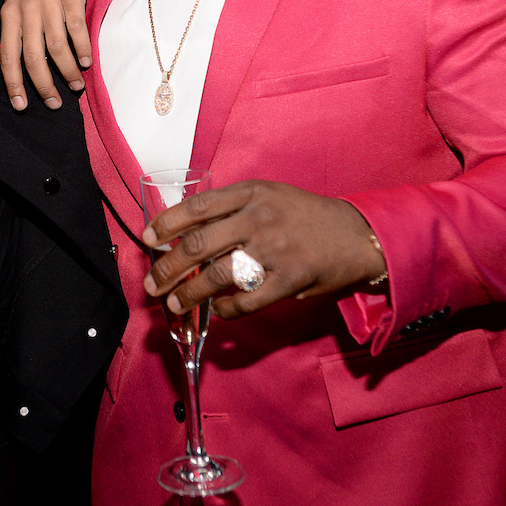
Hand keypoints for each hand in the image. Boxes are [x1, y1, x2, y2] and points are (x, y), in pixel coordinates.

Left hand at [0, 0, 89, 110]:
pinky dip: (82, 49)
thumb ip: (19, 30)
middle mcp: (26, 10)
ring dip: (67, 70)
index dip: (14, 84)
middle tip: (54, 102)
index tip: (21, 105)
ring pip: (56, 47)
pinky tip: (86, 61)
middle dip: (43, 85)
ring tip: (75, 84)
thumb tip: (26, 67)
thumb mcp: (16, 2)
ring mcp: (48, 2)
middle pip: (33, 57)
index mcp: (9, 15)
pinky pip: (76, 28)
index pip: (8, 56)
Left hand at [141, 180, 386, 319]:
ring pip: (218, 275)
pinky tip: (218, 312)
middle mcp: (260, 218)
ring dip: (190, 294)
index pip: (197, 207)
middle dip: (168, 268)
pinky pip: (248, 300)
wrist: (357, 234)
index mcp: (251, 193)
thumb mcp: (268, 197)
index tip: (148, 240)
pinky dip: (227, 309)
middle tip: (152, 284)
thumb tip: (185, 232)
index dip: (166, 224)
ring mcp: (275, 249)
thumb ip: (232, 209)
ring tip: (175, 304)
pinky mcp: (291, 279)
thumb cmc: (304, 216)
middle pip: (199, 244)